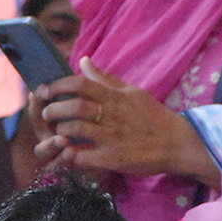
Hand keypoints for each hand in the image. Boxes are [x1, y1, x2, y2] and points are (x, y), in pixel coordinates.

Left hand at [33, 57, 220, 188]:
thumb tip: (83, 61)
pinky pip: (84, 156)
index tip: (44, 90)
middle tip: (46, 113)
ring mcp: (112, 137)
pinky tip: (66, 153)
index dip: (58, 86)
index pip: (81, 84)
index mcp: (115, 97)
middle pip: (76, 106)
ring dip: (60, 130)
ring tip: (55, 133)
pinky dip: (70, 154)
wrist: (177, 143)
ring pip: (77, 129)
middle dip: (54, 109)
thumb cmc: (153, 116)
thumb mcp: (131, 92)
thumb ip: (104, 79)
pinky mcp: (113, 159)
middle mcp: (112, 115)